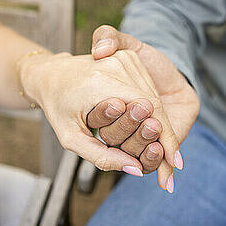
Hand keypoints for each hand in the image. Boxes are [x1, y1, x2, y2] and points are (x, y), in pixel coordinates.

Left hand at [19, 51, 180, 188]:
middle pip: (155, 103)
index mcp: (99, 85)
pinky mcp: (127, 55)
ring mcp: (123, 58)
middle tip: (175, 166)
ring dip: (163, 124)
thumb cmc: (57, 108)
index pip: (146, 110)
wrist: (50, 74)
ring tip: (168, 154)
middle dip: (167, 136)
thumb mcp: (71, 138)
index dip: (164, 138)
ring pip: (154, 95)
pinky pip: (147, 86)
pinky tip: (156, 131)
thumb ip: (102, 157)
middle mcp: (115, 66)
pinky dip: (155, 110)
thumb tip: (136, 170)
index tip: (174, 164)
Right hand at [91, 26, 199, 154]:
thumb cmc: (148, 61)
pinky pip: (155, 164)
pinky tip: (164, 155)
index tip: (117, 102)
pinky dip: (158, 162)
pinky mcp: (159, 150)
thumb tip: (100, 49)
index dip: (109, 113)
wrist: (176, 75)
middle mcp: (120, 129)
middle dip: (130, 127)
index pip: (102, 119)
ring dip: (144, 143)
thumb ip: (109, 36)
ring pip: (136, 153)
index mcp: (106, 110)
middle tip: (142, 110)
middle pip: (119, 139)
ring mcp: (138, 141)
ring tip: (154, 127)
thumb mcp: (128, 44)